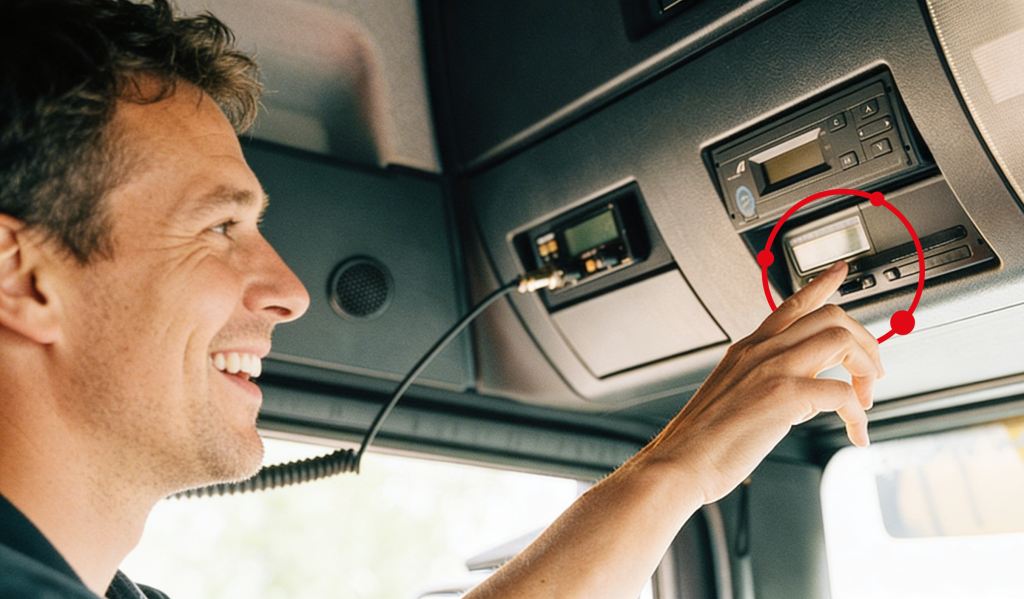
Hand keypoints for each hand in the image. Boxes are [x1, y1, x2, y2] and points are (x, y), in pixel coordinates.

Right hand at [637, 260, 882, 504]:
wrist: (680, 462)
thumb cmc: (703, 440)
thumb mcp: (733, 396)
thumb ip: (769, 383)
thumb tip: (807, 393)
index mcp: (748, 349)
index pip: (791, 304)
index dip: (821, 285)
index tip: (840, 272)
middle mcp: (761, 351)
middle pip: (830, 317)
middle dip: (864, 342)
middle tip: (870, 375)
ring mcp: (772, 369)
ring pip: (842, 342)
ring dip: (866, 370)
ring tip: (865, 402)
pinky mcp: (783, 395)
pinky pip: (843, 393)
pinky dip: (858, 415)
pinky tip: (856, 432)